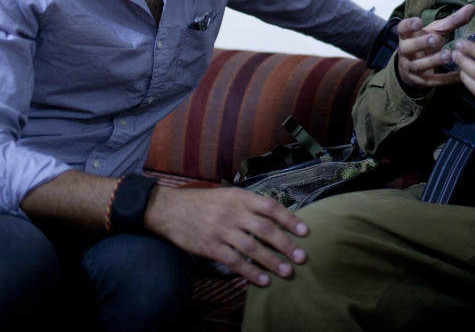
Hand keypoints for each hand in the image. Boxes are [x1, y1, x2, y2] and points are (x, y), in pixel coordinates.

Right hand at [145, 186, 307, 285]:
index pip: (270, 207)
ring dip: (271, 261)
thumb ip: (249, 204)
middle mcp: (233, 213)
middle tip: (302, 257)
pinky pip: (234, 262)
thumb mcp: (227, 194)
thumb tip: (276, 217)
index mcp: (239, 197)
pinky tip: (262, 280)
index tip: (305, 231)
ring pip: (252, 248)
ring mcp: (221, 230)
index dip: (289, 219)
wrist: (170, 210)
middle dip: (286, 244)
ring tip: (287, 272)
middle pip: (265, 229)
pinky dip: (250, 272)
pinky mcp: (210, 247)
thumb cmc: (203, 202)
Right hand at [395, 4, 474, 91]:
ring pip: (419, 65)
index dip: (409, 25)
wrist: (411, 68)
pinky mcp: (420, 80)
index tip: (419, 22)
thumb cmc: (424, 44)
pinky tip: (458, 74)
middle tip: (436, 39)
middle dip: (422, 43)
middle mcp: (406, 51)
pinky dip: (445, 78)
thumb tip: (471, 8)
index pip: (403, 29)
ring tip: (448, 55)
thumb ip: (451, 21)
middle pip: (409, 47)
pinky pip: (432, 81)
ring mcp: (411, 67)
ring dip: (433, 61)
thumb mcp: (434, 31)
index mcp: (407, 36)